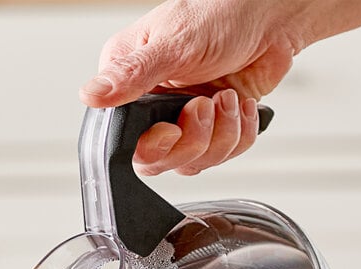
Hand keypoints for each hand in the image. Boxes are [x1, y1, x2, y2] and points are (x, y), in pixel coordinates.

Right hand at [79, 0, 297, 174]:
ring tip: (228, 98)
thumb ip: (132, 76)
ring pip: (198, 161)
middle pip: (164, 161)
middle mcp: (158, 107)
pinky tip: (241, 105)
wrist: (269, 17)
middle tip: (206, 104)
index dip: (154, 147)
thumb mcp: (172, 44)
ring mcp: (189, 121)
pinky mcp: (217, 128)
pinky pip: (226, 153)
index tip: (173, 127)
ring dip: (222, 134)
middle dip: (194, 140)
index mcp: (134, 85)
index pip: (129, 143)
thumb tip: (91, 96)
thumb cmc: (221, 14)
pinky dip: (240, 133)